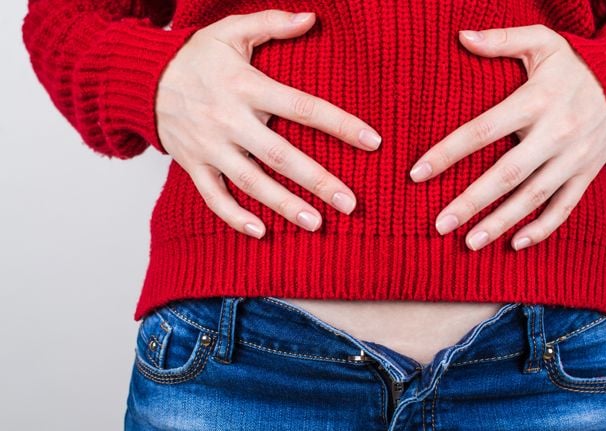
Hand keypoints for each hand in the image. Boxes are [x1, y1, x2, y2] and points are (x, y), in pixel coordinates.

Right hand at [156, 10, 381, 237]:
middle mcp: (229, 119)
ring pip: (251, 182)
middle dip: (318, 180)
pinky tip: (261, 232)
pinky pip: (214, 196)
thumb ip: (271, 23)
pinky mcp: (193, 164)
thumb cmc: (195, 56)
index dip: (339, 124)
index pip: (302, 106)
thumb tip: (312, 18)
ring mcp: (210, 146)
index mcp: (246, 86)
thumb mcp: (230, 31)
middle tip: (350, 203)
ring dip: (284, 205)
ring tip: (316, 223)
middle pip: (280, 155)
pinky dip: (234, 216)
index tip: (372, 141)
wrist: (140, 78)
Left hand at [408, 24, 605, 250]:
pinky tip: (515, 244)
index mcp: (537, 101)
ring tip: (469, 242)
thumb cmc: (575, 65)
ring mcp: (573, 158)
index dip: (448, 153)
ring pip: (533, 197)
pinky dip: (541, 228)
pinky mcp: (587, 174)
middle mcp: (556, 133)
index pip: (483, 130)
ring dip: (500, 222)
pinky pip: (564, 207)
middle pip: (506, 174)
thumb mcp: (542, 42)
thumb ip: (502, 40)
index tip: (417, 173)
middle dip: (471, 202)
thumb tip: (461, 37)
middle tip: (439, 224)